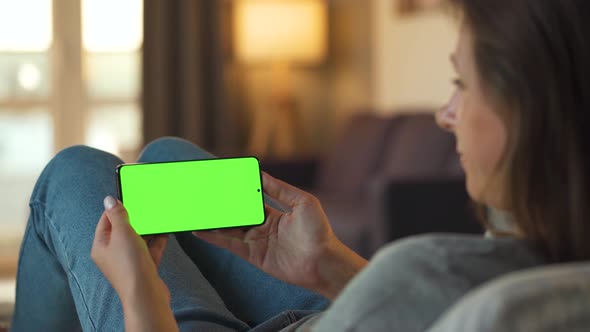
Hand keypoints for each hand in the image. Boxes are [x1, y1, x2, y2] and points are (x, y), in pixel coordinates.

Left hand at [91, 196, 177, 331]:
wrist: (146, 294)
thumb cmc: (130, 265)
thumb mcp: (122, 233)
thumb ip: (117, 215)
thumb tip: (109, 200)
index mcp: (101, 246)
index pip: (105, 221)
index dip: (116, 209)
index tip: (130, 198)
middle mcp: (112, 254)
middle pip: (122, 231)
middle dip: (136, 219)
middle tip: (147, 207)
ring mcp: (128, 262)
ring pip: (138, 240)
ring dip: (148, 230)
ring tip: (158, 218)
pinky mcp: (143, 268)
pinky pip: (150, 250)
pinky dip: (157, 242)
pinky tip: (165, 233)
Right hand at [194, 173, 366, 298]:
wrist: (323, 261)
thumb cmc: (318, 231)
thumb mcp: (302, 202)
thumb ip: (280, 189)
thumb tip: (262, 174)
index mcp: (278, 213)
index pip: (253, 198)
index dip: (240, 189)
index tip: (224, 178)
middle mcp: (266, 227)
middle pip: (239, 213)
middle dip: (223, 204)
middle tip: (205, 192)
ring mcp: (259, 242)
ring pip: (231, 227)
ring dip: (215, 219)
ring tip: (197, 208)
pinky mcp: (254, 256)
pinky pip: (230, 244)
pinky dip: (214, 237)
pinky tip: (200, 230)